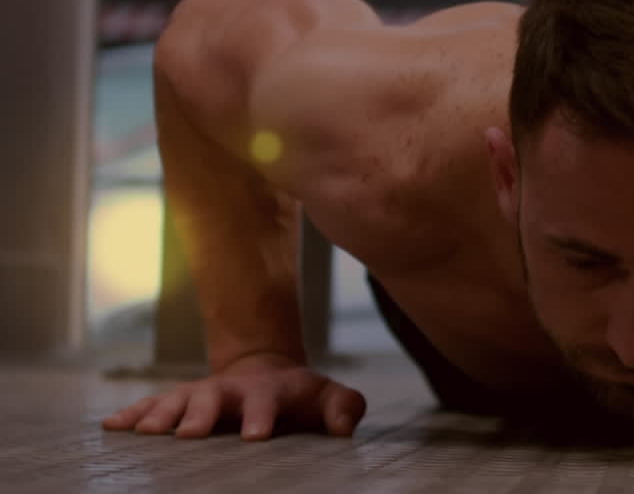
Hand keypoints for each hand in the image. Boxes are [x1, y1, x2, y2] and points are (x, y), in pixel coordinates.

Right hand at [102, 352, 366, 440]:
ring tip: (147, 433)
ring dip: (161, 414)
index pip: (268, 400)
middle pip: (214, 398)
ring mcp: (201, 394)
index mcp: (270, 390)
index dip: (261, 416)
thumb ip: (344, 407)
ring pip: (178, 400)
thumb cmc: (301, 398)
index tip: (255, 436)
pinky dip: (132, 415)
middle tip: (189, 435)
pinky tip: (112, 427)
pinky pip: (151, 406)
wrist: (266, 374)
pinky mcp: (179, 402)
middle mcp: (231, 389)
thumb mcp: (329, 397)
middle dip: (201, 414)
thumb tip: (343, 427)